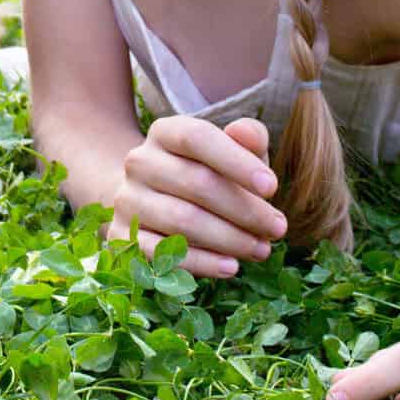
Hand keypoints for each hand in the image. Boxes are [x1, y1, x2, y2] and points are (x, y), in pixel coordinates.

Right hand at [104, 115, 285, 278]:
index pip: (197, 138)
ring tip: (262, 249)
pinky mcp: (122, 236)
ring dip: (229, 238)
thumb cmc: (204, 172)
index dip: (236, 162)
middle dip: (245, 209)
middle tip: (278, 228)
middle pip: (196, 183)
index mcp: (164, 132)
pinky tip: (231, 267)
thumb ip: (247, 138)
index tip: (272, 187)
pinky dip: (201, 263)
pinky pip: (162, 253)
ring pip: (182, 220)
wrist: (149, 200)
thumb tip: (247, 133)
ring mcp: (127, 200)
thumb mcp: (229, 151)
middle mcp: (139, 162)